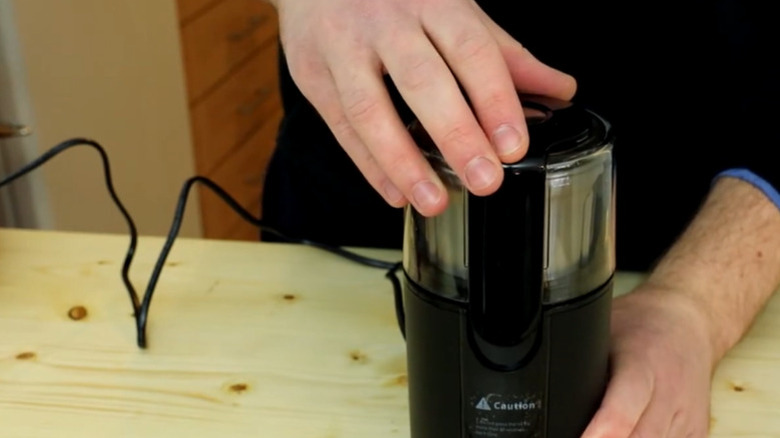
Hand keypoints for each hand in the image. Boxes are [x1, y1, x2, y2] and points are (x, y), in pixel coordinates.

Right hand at [271, 0, 575, 215]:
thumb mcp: (453, 10)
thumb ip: (503, 52)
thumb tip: (558, 89)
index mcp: (433, 3)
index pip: (471, 51)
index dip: (495, 100)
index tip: (513, 145)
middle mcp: (387, 23)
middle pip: (423, 81)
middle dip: (456, 134)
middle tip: (484, 180)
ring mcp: (344, 49)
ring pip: (370, 109)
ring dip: (403, 161)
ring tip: (434, 200)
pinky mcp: (313, 75)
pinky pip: (341, 126)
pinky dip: (369, 165)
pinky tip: (395, 192)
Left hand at [582, 287, 715, 437]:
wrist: (690, 322)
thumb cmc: (641, 324)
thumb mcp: (604, 329)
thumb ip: (578, 359)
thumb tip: (537, 382)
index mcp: (642, 365)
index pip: (623, 408)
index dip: (601, 431)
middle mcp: (668, 395)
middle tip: (573, 434)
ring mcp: (684, 418)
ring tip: (592, 432)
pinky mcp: (695, 432)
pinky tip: (626, 434)